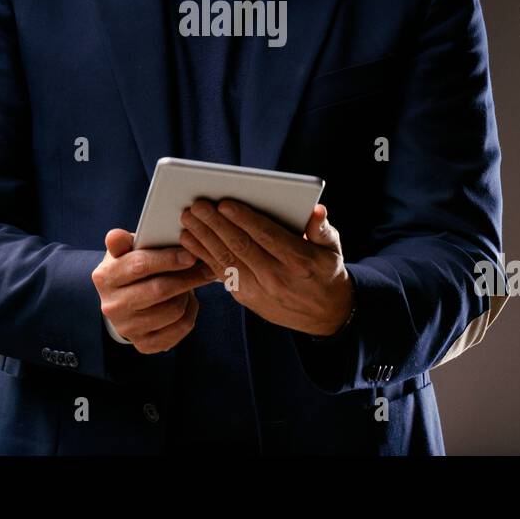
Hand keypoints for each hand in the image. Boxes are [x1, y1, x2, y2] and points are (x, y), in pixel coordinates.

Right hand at [92, 228, 215, 353]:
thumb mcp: (124, 251)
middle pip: (159, 290)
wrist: (125, 301)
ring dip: (189, 294)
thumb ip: (122, 242)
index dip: (168, 259)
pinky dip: (191, 313)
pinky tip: (188, 301)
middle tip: (206, 268)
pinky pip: (180, 329)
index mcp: (105, 277)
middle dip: (188, 277)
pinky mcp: (144, 344)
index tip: (190, 255)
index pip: (139, 266)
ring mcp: (127, 328)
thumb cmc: (130, 268)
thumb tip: (116, 237)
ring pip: (173, 310)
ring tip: (192, 282)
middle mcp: (112, 306)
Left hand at [179, 200, 353, 336]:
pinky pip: (221, 274)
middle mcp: (276, 277)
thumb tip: (316, 210)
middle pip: (240, 246)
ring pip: (226, 260)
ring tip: (187, 220)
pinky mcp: (246, 298)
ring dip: (203, 238)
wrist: (323, 315)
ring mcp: (259, 290)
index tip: (224, 203)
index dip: (244, 219)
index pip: (267, 236)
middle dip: (215, 224)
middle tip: (197, 205)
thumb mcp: (332, 249)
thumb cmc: (325, 272)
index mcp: (299, 261)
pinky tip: (190, 240)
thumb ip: (322, 228)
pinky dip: (203, 256)